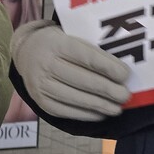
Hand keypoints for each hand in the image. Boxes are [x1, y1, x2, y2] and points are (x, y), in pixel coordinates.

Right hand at [11, 21, 130, 120]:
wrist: (27, 52)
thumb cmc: (62, 45)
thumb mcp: (75, 38)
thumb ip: (96, 52)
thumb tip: (124, 74)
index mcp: (57, 44)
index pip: (88, 58)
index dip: (109, 68)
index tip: (125, 75)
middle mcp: (46, 64)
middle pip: (84, 81)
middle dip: (110, 90)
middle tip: (126, 95)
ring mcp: (41, 84)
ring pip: (77, 99)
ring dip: (101, 106)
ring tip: (118, 108)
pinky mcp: (41, 101)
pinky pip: (67, 112)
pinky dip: (87, 114)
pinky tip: (101, 114)